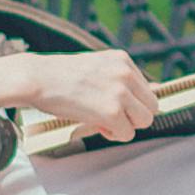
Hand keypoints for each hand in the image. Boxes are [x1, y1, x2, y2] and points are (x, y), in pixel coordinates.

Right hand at [16, 49, 159, 139]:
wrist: (36, 79)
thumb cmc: (60, 76)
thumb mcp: (97, 68)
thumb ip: (124, 80)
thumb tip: (159, 89)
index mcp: (123, 60)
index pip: (148, 90)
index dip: (133, 104)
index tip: (115, 107)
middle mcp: (125, 73)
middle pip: (152, 107)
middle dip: (134, 117)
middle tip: (111, 118)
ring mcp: (120, 92)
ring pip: (144, 121)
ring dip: (125, 127)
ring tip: (103, 122)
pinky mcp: (111, 111)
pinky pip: (126, 133)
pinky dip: (113, 135)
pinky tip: (97, 125)